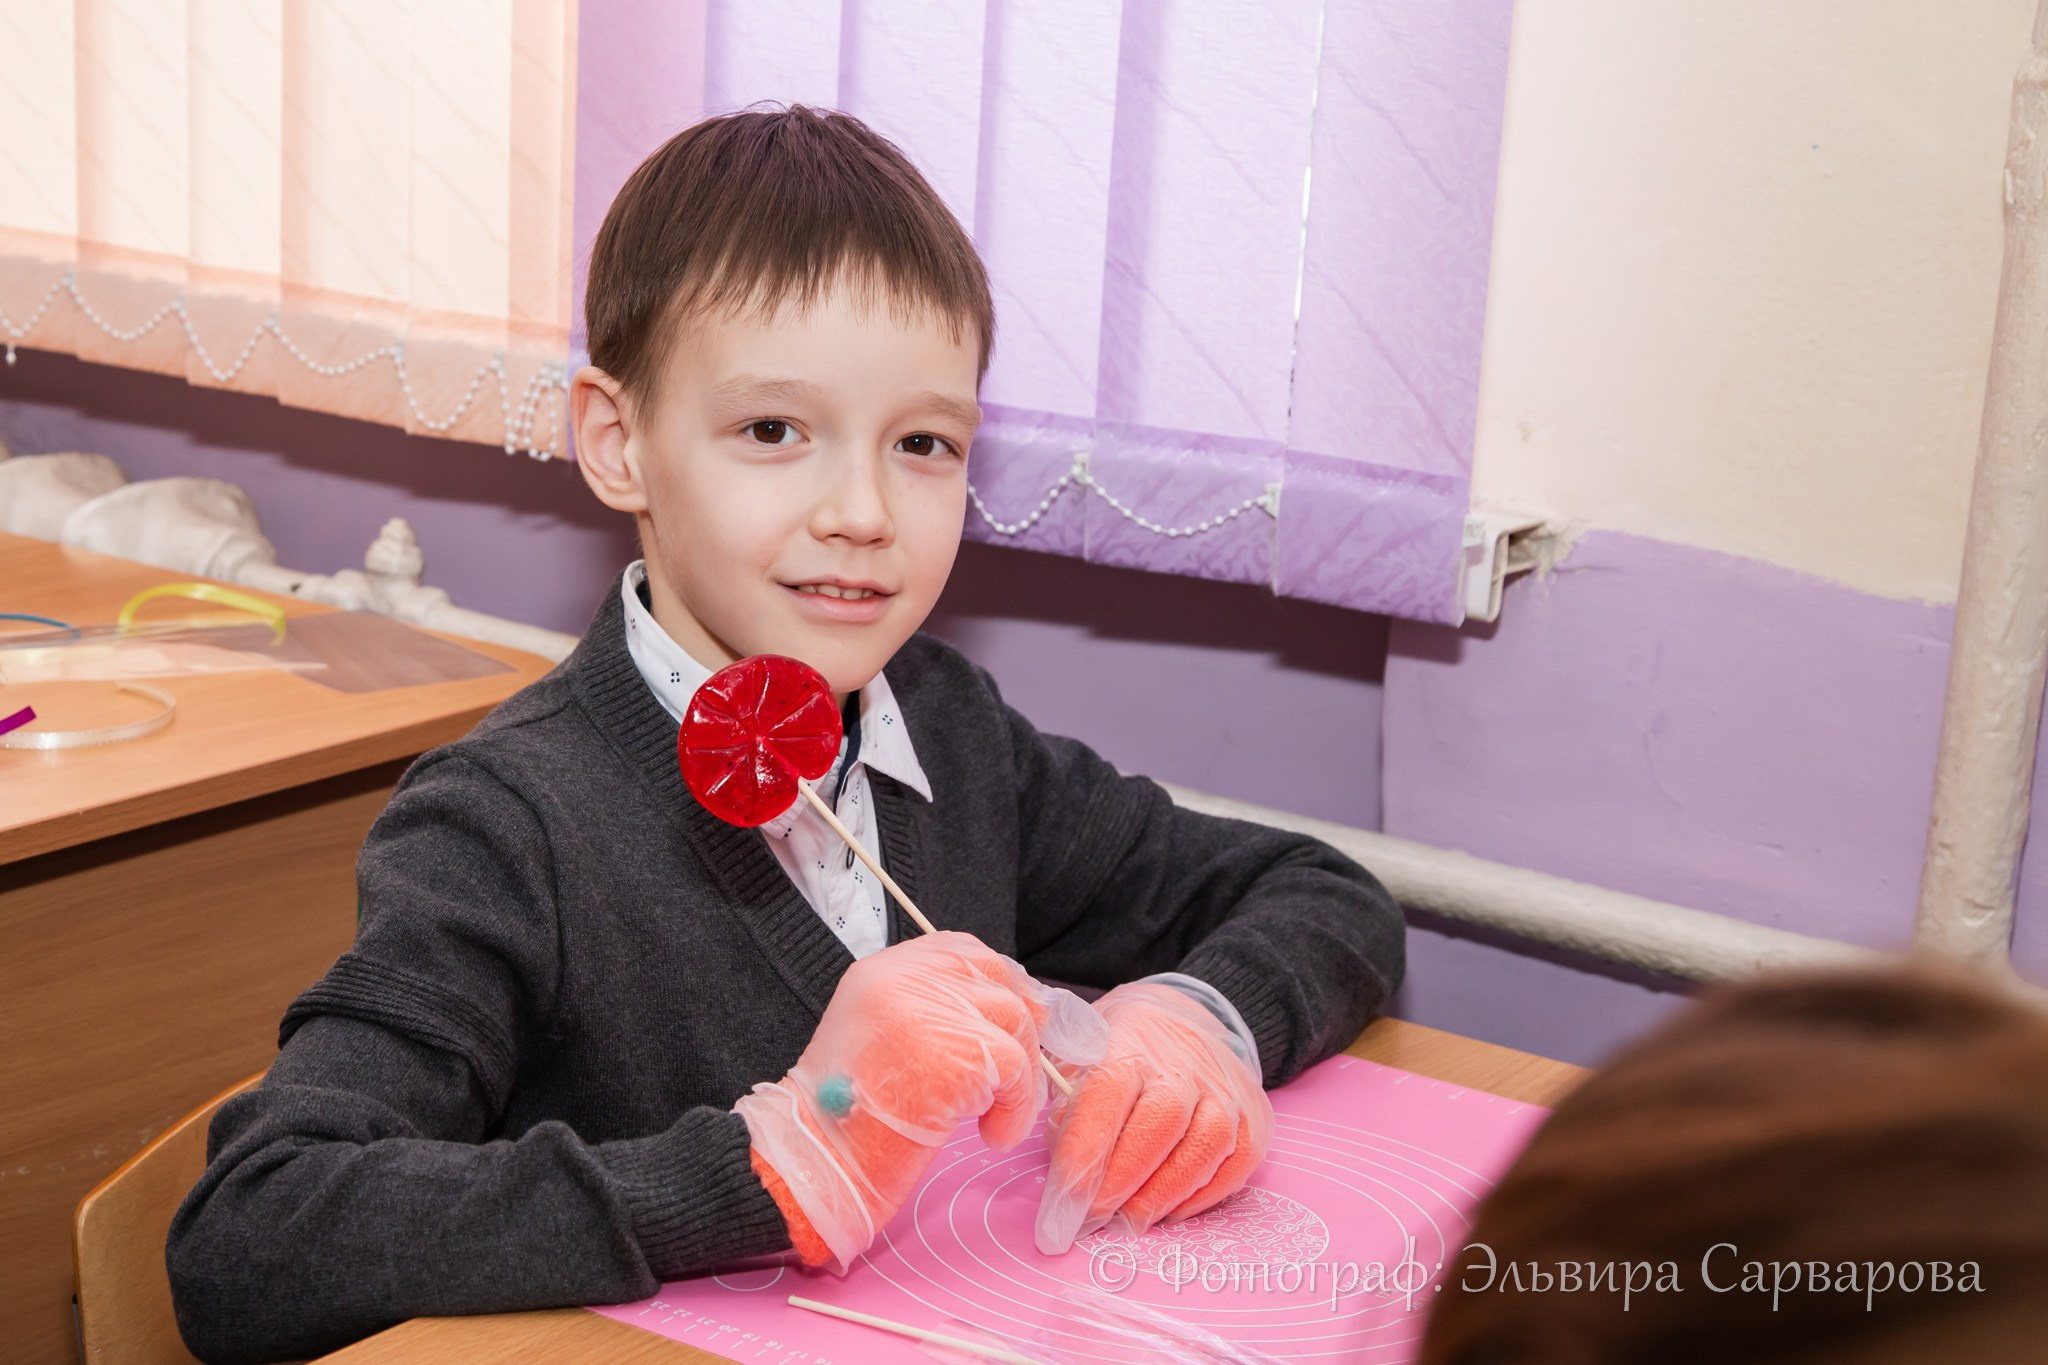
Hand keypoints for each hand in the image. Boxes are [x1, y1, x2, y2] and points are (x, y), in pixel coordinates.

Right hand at [735, 930, 1049, 1272]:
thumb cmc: (848, 1118)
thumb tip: (1007, 1009)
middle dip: (1017, 1022)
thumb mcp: (877, 1036)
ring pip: (1015, 1021)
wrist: (817, 1161)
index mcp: (880, 971)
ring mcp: (930, 1011)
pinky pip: (1018, 1071)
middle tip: (1014, 1071)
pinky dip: (1017, 1109)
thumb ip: (929, 1010)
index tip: (1008, 1019)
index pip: (959, 949)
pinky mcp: (959, 1053)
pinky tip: (992, 1134)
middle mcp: (903, 978)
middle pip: (994, 975)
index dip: (993, 983)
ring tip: (991, 1116)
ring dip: (1018, 1075)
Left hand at [1035, 980, 1273, 1253]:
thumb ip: (1068, 1113)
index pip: (1107, 1091)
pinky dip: (1202, 1197)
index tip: (1062, 1200)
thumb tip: (1067, 1182)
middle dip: (1125, 1179)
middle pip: (1162, 1120)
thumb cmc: (1115, 1058)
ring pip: (1207, 1144)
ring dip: (1163, 1194)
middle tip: (1095, 1218)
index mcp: (1129, 1041)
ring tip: (1129, 1221)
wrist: (1178, 1028)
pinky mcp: (1255, 1117)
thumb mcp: (1077, 1065)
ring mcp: (1226, 1088)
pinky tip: (1169, 1210)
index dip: (1085, 1150)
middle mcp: (1184, 1061)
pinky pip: (1237, 1164)